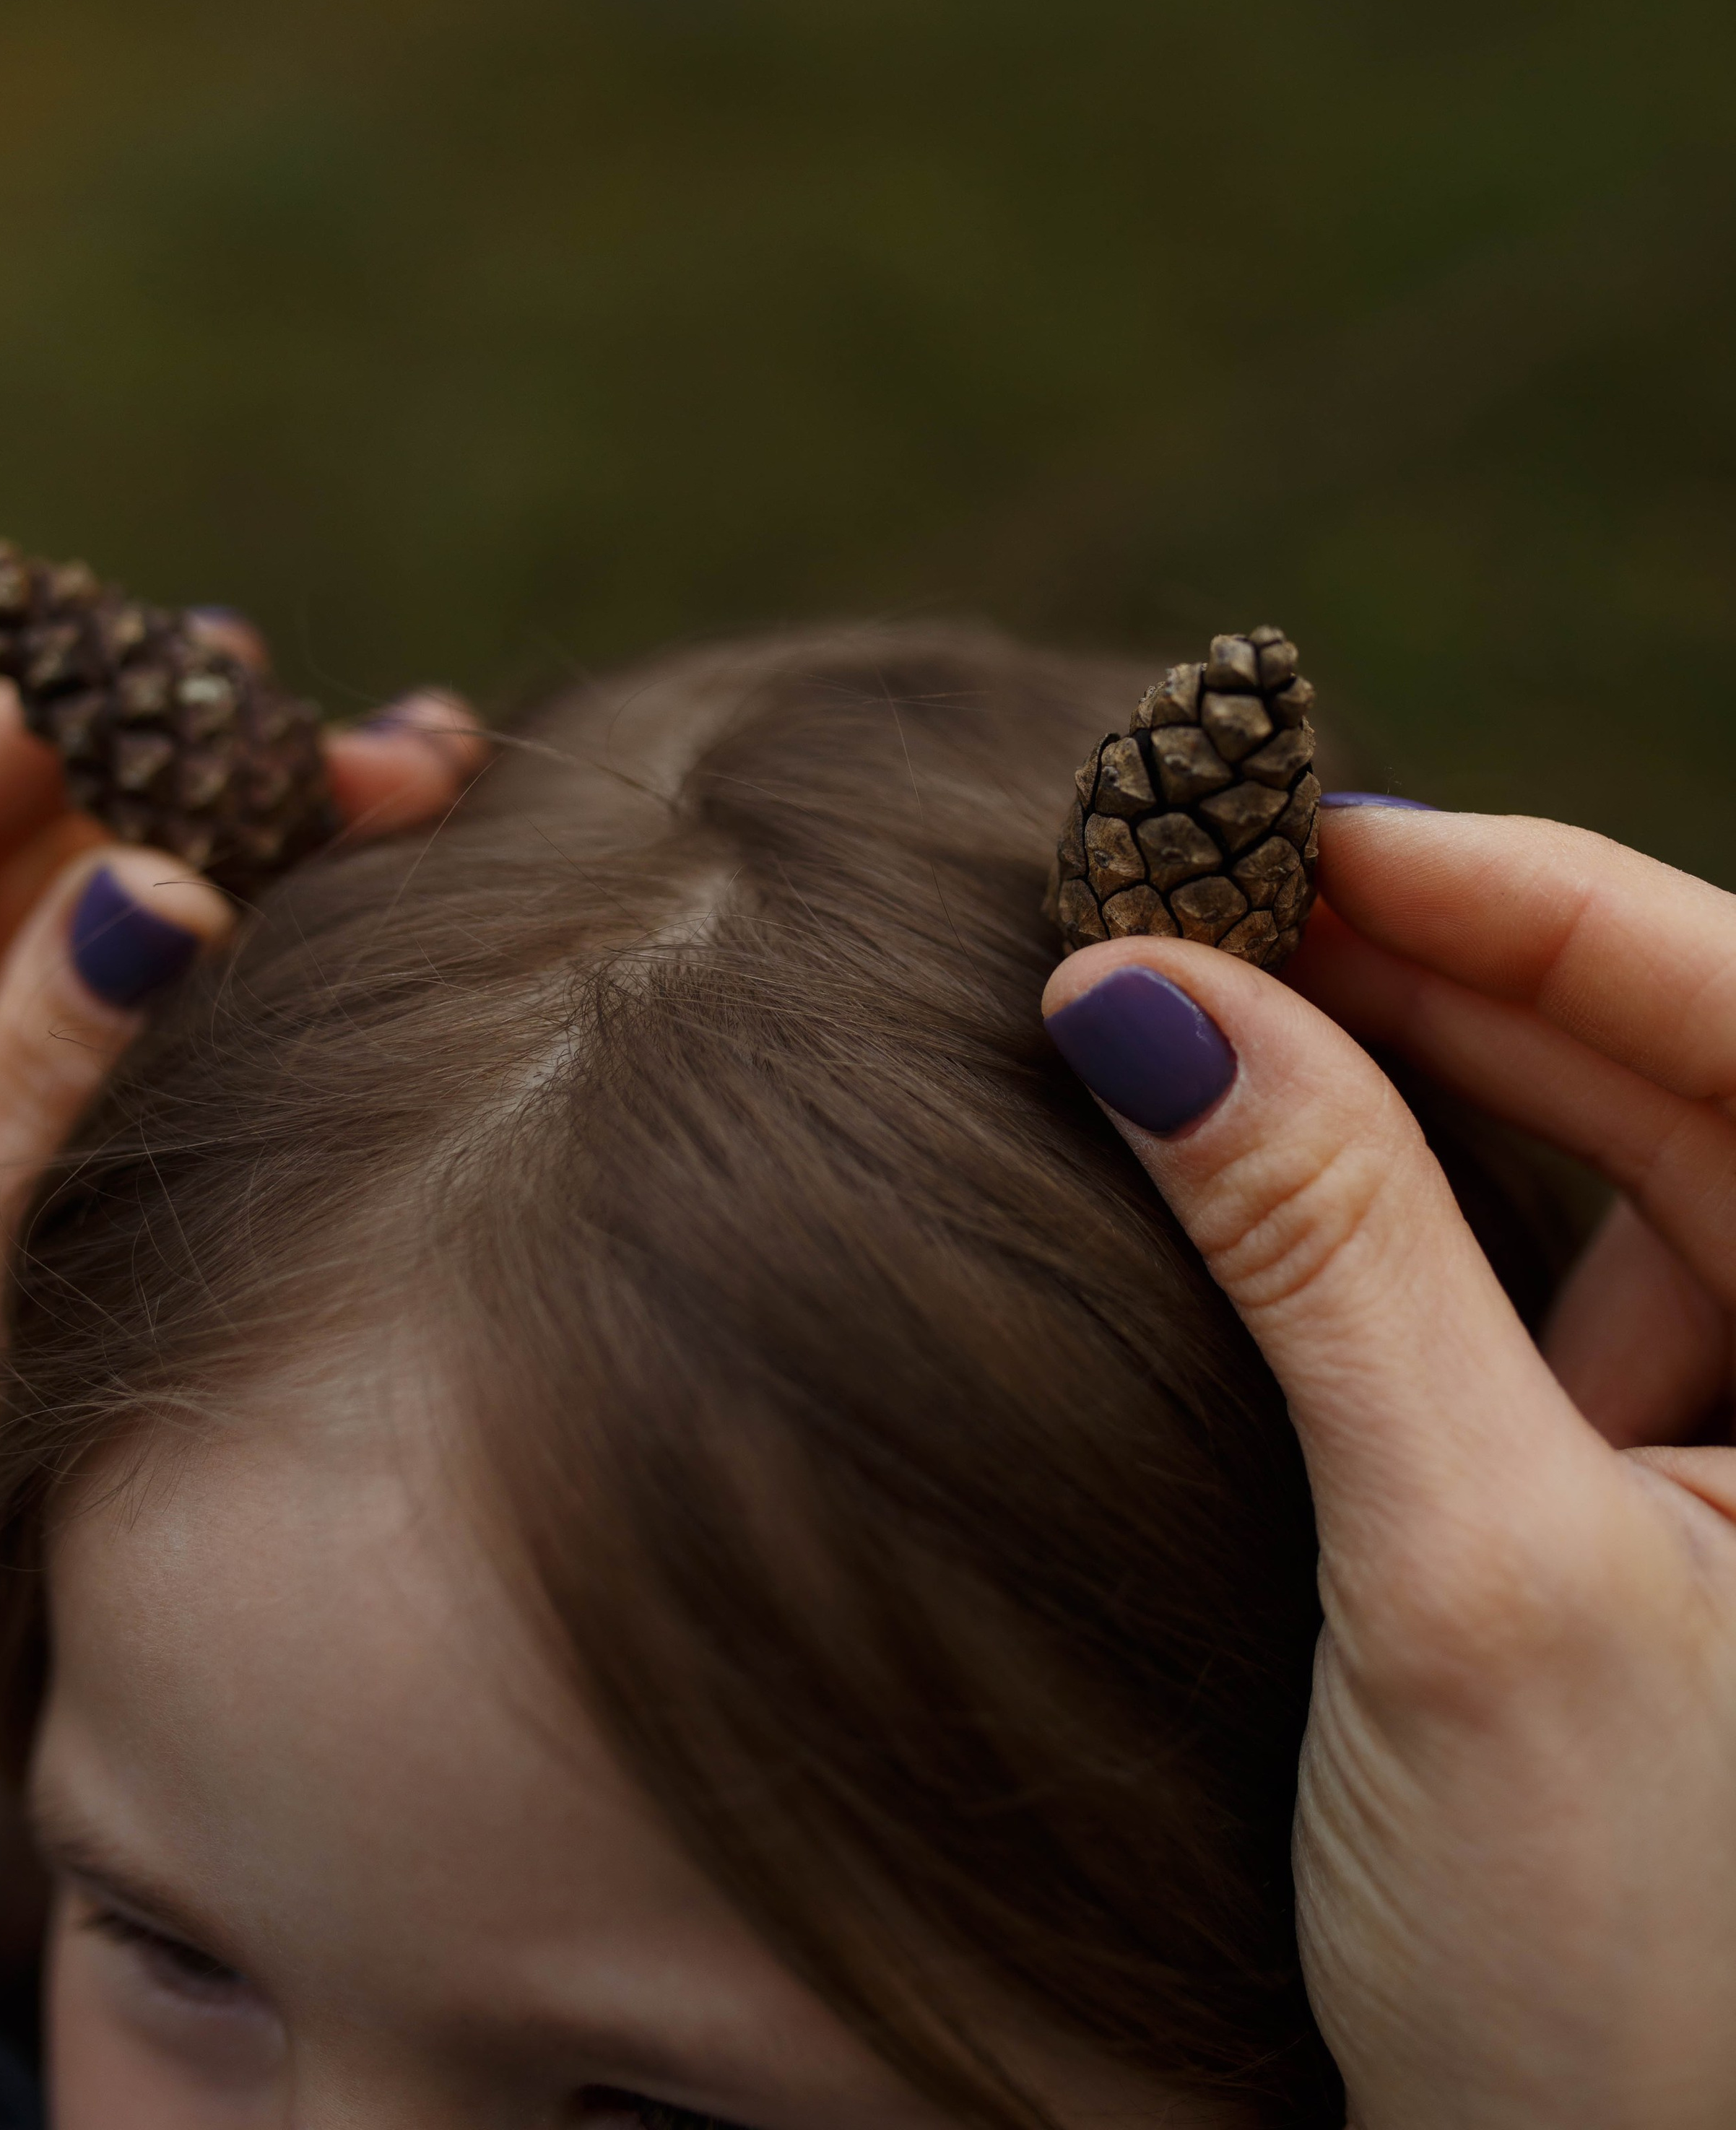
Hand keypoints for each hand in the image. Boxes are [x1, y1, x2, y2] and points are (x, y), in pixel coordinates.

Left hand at [0, 661, 487, 1945]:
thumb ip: (45, 1077)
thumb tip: (151, 887)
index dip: (39, 730)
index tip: (183, 672)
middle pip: (46, 838)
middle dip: (196, 769)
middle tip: (359, 738)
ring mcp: (3, 1071)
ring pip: (131, 896)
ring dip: (267, 832)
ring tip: (424, 771)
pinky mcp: (92, 1121)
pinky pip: (175, 986)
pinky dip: (280, 922)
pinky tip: (396, 864)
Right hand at [1042, 808, 1735, 2129]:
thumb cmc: (1621, 1981)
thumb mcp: (1463, 1584)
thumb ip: (1322, 1260)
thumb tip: (1140, 997)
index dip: (1528, 895)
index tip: (1298, 831)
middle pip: (1668, 1061)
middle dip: (1438, 966)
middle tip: (1202, 893)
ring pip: (1603, 1154)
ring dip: (1409, 1068)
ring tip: (1210, 994)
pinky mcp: (1672, 1483)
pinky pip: (1554, 1271)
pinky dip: (1411, 1199)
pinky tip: (1269, 1155)